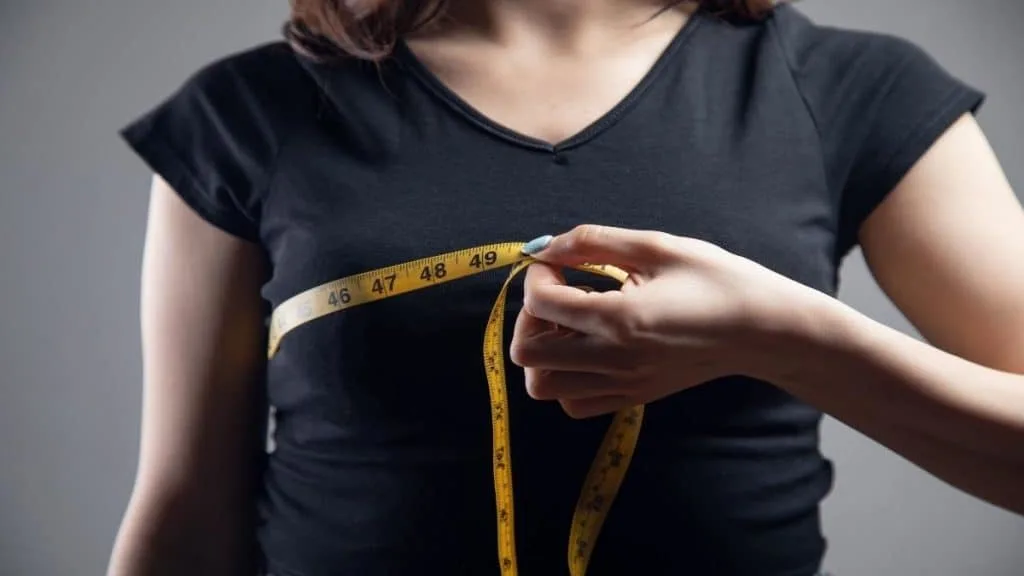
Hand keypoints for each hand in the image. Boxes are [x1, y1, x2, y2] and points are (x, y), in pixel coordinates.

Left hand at [509, 225, 821, 418]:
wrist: (764, 329)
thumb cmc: (718, 281)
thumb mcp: (658, 246)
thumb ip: (595, 242)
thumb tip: (547, 245)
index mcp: (620, 318)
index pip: (540, 304)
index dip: (537, 275)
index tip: (558, 263)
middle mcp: (615, 359)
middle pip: (528, 354)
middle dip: (528, 318)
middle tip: (556, 295)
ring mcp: (623, 384)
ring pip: (544, 386)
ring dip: (543, 352)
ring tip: (570, 325)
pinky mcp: (633, 397)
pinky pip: (574, 402)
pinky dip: (565, 377)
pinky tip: (588, 348)